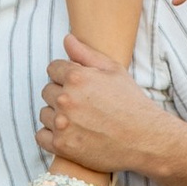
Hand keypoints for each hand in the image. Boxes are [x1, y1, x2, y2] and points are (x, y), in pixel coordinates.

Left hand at [38, 33, 174, 181]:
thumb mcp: (114, 71)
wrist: (145, 140)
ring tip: (79, 120)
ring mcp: (62, 124)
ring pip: (44, 113)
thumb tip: (66, 39)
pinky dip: (51, 136)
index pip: (53, 69)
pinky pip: (41, 136)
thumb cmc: (132, 103)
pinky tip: (69, 134)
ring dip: (56, 115)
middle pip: (47, 91)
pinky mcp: (62, 146)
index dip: (66, 76)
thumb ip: (86, 54)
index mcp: (77, 77)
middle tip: (82, 104)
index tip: (80, 86)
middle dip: (61, 94)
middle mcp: (66, 99)